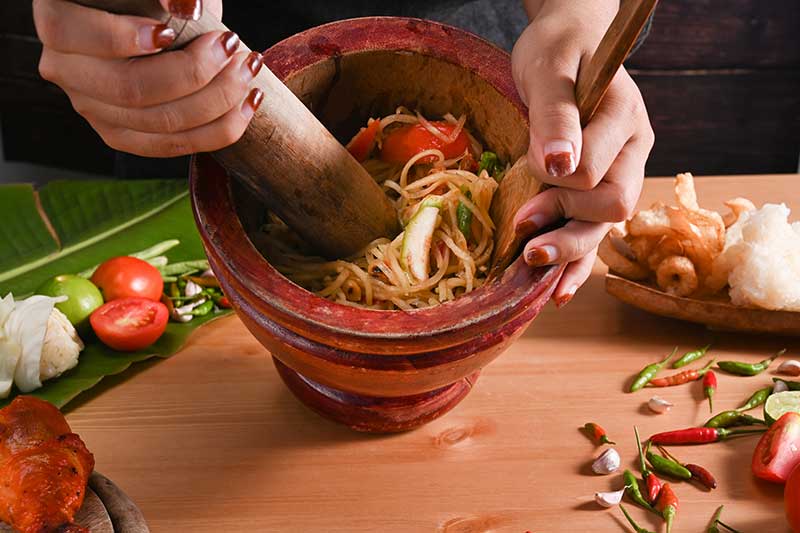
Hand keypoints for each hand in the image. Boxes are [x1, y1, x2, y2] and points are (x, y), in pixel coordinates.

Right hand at [33, 0, 261, 157]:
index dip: (127, 38)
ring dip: (218, 99)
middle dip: (195, 71)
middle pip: (130, 89)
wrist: (161, 19)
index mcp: (59, 24)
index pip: (80, 37)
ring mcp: (94, 110)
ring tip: (247, 68)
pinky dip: (221, 129)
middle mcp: (66, 71)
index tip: (173, 30)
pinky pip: (175, 146)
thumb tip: (187, 7)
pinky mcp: (125, 136)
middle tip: (231, 43)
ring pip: (159, 123)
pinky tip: (249, 103)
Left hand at [511, 1, 653, 306]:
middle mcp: (632, 152)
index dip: (559, 179)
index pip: (596, 169)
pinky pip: (593, 234)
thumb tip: (558, 164)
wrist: (565, 46)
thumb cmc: (557, 52)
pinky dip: (575, 264)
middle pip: (613, 207)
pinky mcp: (599, 193)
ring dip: (568, 251)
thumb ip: (556, 114)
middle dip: (566, 221)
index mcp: (626, 119)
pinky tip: (557, 291)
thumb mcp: (549, 70)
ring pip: (604, 229)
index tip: (532, 165)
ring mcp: (619, 175)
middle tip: (522, 223)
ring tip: (532, 263)